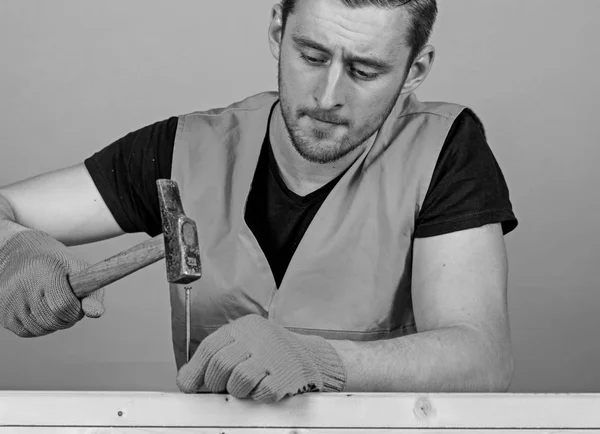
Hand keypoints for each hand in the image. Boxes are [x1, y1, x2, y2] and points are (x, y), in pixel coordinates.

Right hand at [0, 230, 104, 336]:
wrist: (23, 255)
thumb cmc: (59, 265)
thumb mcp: (80, 270)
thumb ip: (92, 293)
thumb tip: (96, 314)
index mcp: (45, 272)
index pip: (63, 306)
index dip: (76, 310)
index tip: (78, 303)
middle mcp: (23, 286)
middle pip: (52, 320)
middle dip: (67, 318)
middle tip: (68, 306)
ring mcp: (10, 300)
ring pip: (40, 328)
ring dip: (53, 324)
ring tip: (54, 305)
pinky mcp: (2, 312)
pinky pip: (26, 331)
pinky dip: (38, 326)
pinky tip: (40, 310)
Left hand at [176, 314, 346, 402]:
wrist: (312, 355)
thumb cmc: (271, 353)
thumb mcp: (244, 345)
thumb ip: (217, 357)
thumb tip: (186, 379)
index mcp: (243, 328)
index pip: (209, 347)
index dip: (195, 371)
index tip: (189, 386)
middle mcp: (258, 337)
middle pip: (220, 364)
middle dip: (215, 383)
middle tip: (222, 389)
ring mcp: (273, 355)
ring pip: (239, 381)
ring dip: (238, 391)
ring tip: (246, 389)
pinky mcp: (287, 374)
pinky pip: (262, 392)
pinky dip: (258, 396)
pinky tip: (263, 389)